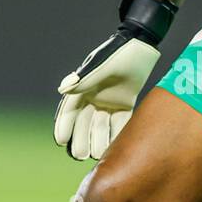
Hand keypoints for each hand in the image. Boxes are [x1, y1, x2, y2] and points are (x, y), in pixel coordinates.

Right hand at [54, 0, 177, 161]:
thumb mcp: (101, 65)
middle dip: (80, 139)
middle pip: (83, 123)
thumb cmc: (118, 53)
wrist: (141, 46)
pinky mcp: (124, 104)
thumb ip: (84, 79)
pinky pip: (119, 123)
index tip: (60, 142)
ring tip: (96, 156)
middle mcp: (93, 97)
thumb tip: (63, 90)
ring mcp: (108, 102)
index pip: (69, 111)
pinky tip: (117, 149)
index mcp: (82, 88)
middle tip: (79, 155)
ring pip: (100, 126)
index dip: (63, 126)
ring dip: (98, 140)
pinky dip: (117, 135)